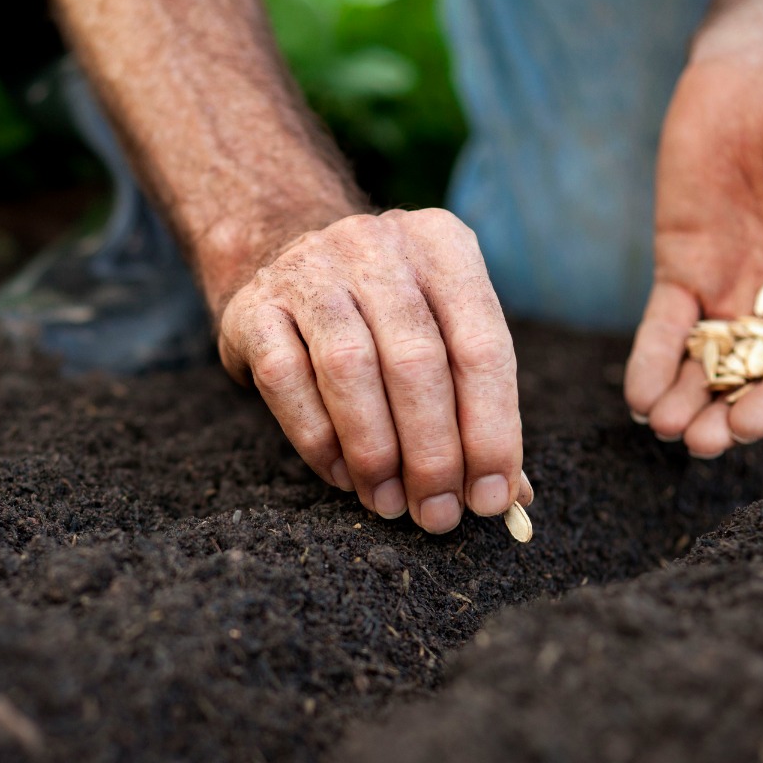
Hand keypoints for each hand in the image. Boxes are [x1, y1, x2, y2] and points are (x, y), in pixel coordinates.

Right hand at [216, 208, 531, 532]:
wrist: (279, 255)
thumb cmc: (382, 316)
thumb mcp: (441, 333)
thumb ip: (478, 405)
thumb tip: (510, 496)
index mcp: (443, 247)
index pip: (483, 347)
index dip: (492, 431)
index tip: (490, 499)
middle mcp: (377, 247)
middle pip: (416, 361)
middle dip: (432, 454)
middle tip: (437, 515)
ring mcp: (309, 270)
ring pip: (350, 369)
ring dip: (375, 452)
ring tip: (391, 504)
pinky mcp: (252, 307)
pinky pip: (285, 380)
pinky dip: (318, 439)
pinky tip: (342, 474)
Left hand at [624, 39, 762, 456]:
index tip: (745, 428)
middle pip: (753, 380)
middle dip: (724, 415)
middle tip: (696, 441)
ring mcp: (729, 294)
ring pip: (705, 365)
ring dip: (683, 400)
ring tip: (663, 426)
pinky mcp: (681, 272)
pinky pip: (664, 329)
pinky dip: (650, 361)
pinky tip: (638, 393)